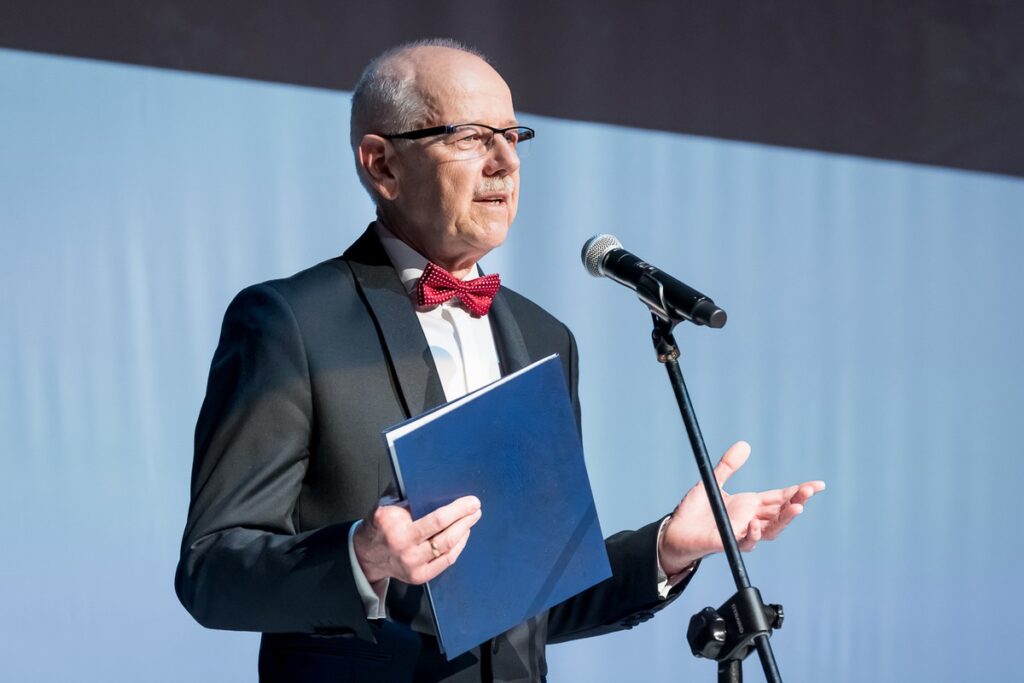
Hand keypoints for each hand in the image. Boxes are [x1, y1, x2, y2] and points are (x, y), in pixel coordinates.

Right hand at [352, 495, 481, 584]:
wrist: (368, 553)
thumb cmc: (382, 522)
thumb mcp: (388, 503)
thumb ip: (408, 494)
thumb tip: (436, 480)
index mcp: (395, 527)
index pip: (435, 520)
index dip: (458, 510)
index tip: (471, 501)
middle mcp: (404, 549)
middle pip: (445, 537)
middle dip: (465, 521)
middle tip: (476, 509)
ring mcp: (412, 566)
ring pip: (448, 550)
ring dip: (464, 532)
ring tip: (471, 519)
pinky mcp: (418, 577)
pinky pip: (445, 562)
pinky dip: (458, 547)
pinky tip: (462, 535)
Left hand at [659, 441, 824, 574]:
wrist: (675, 531)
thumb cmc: (695, 511)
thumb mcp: (712, 482)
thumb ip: (728, 466)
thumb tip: (744, 445)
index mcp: (750, 505)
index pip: (781, 497)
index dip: (799, 491)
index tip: (818, 485)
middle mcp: (751, 520)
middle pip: (781, 512)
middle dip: (797, 502)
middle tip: (809, 491)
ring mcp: (742, 533)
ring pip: (771, 529)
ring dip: (784, 519)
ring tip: (798, 507)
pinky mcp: (728, 543)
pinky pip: (746, 541)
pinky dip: (753, 534)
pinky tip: (756, 524)